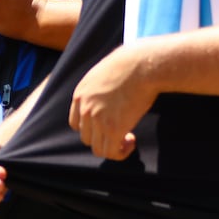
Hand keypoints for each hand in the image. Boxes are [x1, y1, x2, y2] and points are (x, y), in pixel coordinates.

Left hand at [69, 44, 154, 159]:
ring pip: (98, 148)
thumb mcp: (103, 74)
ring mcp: (97, 120)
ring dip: (112, 148)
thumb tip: (108, 98)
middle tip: (121, 132)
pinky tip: (131, 142)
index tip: (108, 125)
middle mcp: (84, 109)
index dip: (92, 128)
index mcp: (80, 95)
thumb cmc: (130, 65)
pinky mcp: (113, 128)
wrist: (142, 65)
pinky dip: (120, 153)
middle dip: (103, 138)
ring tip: (127, 139)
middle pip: (86, 137)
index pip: (76, 123)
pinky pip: (111, 152)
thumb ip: (99, 89)